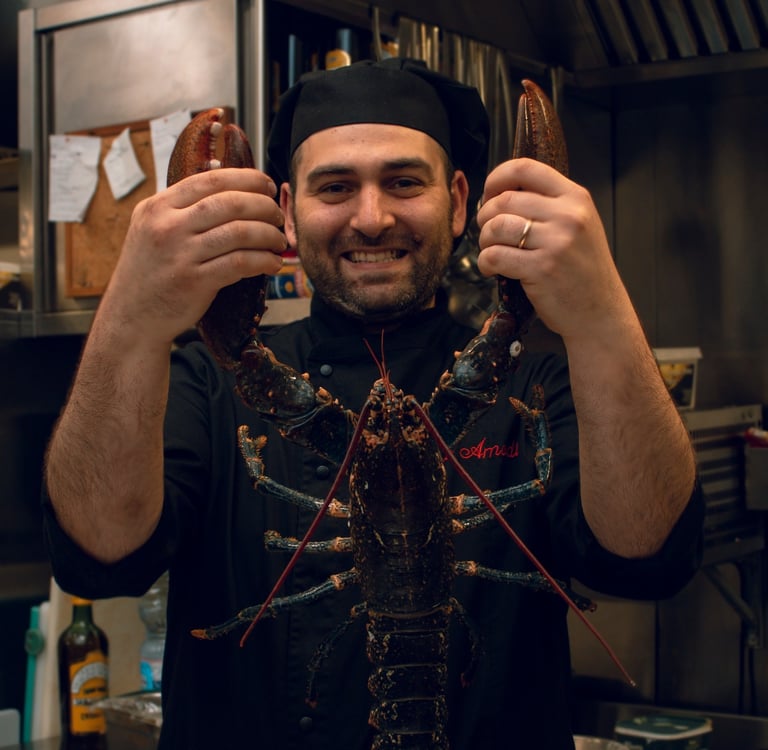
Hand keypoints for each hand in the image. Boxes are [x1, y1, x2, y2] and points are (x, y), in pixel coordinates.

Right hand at [101, 167, 286, 344]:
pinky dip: (263, 260)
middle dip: (263, 207)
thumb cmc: (150, 273)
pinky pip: (240, 263)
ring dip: (268, 235)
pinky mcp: (195, 281)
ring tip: (279, 241)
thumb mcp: (151, 229)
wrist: (132, 316)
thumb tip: (230, 188)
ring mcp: (180, 254)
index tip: (267, 186)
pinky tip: (272, 263)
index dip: (246, 179)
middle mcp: (167, 226)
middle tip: (278, 216)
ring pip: (239, 232)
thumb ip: (181, 209)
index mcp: (158, 207)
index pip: (210, 180)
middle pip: (230, 203)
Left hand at [475, 158, 630, 342]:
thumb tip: (502, 194)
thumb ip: (549, 207)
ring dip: (484, 240)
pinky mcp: (541, 268)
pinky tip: (491, 269)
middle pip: (505, 200)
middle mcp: (568, 215)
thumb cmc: (583, 272)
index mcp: (576, 198)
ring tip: (491, 252)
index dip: (497, 179)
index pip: (526, 168)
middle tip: (488, 233)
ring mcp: (556, 242)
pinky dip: (485, 262)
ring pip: (496, 226)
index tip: (489, 194)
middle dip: (485, 216)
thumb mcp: (578, 227)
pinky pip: (495, 255)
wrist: (601, 313)